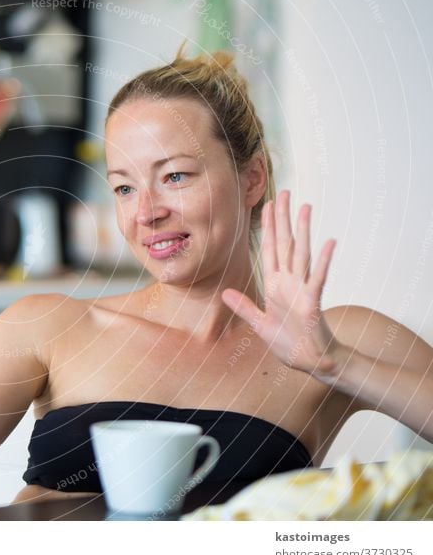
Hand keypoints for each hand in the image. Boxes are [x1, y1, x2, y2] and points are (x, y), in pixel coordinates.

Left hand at [221, 190, 342, 382]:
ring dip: (303, 231)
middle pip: (285, 244)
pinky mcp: (313, 303)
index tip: (267, 206)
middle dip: (283, 219)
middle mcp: (289, 283)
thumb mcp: (259, 324)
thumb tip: (225, 294)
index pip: (269, 250)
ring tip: (306, 207)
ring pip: (301, 254)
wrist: (311, 362)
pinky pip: (318, 279)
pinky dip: (323, 261)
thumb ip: (244, 308)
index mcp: (275, 285)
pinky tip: (329, 242)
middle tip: (284, 193)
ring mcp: (302, 290)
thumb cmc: (289, 343)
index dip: (267, 228)